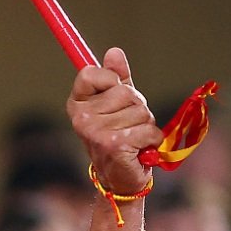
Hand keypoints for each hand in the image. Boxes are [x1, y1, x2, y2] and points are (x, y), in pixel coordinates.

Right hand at [67, 47, 158, 197]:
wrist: (121, 179)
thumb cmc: (120, 137)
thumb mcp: (118, 104)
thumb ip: (117, 78)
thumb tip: (114, 51)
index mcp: (77, 103)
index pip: (90, 72)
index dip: (112, 80)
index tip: (116, 93)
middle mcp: (81, 116)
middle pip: (126, 92)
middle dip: (138, 107)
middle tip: (130, 125)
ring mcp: (95, 131)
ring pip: (140, 112)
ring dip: (146, 125)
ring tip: (135, 139)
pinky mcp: (113, 145)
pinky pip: (147, 129)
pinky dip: (153, 139)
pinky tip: (142, 149)